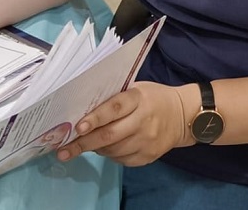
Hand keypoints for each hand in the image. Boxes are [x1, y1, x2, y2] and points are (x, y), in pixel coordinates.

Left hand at [53, 82, 193, 165]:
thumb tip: (84, 110)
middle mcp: (143, 120)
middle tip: (64, 150)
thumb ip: (115, 98)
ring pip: (113, 150)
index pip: (114, 108)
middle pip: (110, 135)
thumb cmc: (153, 98)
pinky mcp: (148, 156)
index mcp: (139, 98)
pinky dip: (109, 154)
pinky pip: (121, 159)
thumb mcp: (138, 89)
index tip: (78, 127)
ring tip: (82, 145)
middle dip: (84, 143)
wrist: (183, 116)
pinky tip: (105, 148)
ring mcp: (147, 141)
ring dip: (94, 149)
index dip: (95, 118)